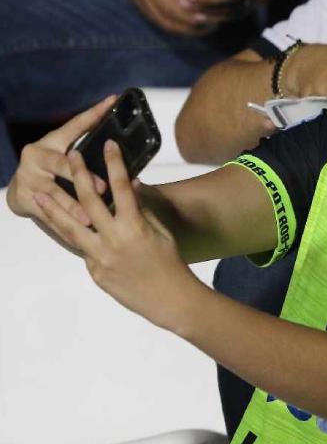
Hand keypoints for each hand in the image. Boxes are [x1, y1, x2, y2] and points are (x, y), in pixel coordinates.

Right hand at [6, 95, 116, 250]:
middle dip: (82, 175)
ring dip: (73, 206)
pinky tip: (77, 229)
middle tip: (103, 186)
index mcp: (52, 141)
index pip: (75, 124)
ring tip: (90, 218)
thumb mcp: (66, 152)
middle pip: (61, 164)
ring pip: (55, 194)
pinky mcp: (25, 199)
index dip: (94, 113)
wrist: (21, 189)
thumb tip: (120, 135)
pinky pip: (47, 213)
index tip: (112, 101)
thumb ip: (89, 142)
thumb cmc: (53, 168)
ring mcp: (29, 178)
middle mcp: (37, 156)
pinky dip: (63, 221)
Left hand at [29, 139, 202, 330]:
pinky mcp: (94, 272)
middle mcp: (113, 239)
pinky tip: (66, 228)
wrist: (168, 298)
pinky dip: (77, 237)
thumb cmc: (170, 262)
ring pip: (70, 228)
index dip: (114, 164)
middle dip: (78, 176)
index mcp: (134, 226)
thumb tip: (132, 186)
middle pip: (89, 202)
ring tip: (39, 194)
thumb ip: (141, 210)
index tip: (108, 145)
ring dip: (52, 209)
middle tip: (70, 156)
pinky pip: (83, 250)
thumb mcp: (160, 233)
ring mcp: (100, 257)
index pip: (122, 187)